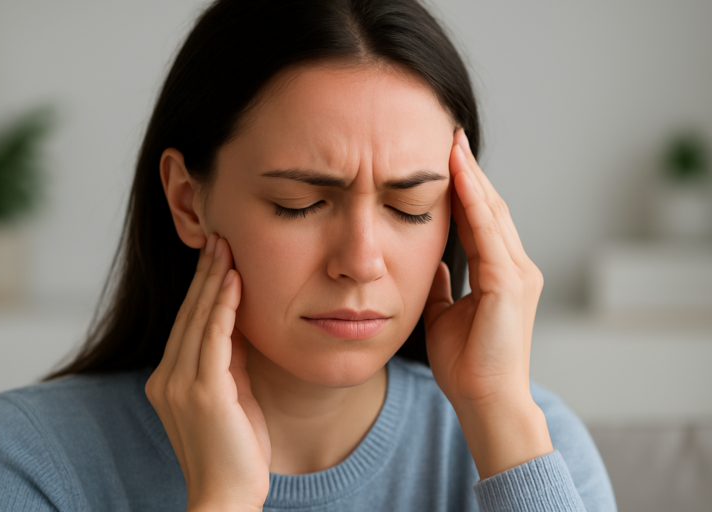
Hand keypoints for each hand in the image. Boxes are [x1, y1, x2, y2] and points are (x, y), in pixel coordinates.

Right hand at [145, 234, 270, 510]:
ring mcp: (180, 385)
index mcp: (169, 380)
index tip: (216, 257)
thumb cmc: (235, 450)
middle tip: (218, 237)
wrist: (227, 496)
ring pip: (198, 319)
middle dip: (204, 274)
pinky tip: (233, 280)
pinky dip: (223, 306)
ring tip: (225, 246)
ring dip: (213, 280)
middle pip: (188, 314)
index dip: (201, 288)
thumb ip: (230, 360)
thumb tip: (239, 321)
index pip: (187, 323)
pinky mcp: (202, 391)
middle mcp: (167, 378)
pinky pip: (213, 338)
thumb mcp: (232, 395)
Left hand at [423, 129, 551, 478]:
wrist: (485, 400)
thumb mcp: (445, 313)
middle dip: (468, 172)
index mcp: (500, 274)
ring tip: (451, 144)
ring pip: (492, 212)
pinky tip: (457, 175)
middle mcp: (515, 267)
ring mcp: (517, 273)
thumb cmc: (468, 364)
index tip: (444, 158)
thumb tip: (430, 263)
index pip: (481, 219)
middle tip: (449, 136)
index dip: (464, 188)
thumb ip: (442, 285)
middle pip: (490, 207)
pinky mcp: (509, 283)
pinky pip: (488, 232)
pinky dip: (473, 201)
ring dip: (470, 177)